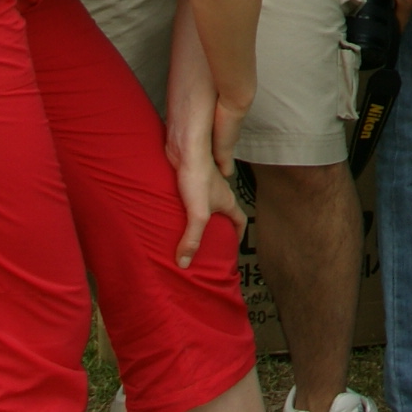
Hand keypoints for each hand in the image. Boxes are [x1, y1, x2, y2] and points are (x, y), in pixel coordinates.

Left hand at [168, 97, 249, 267]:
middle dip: (216, 228)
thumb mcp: (197, 214)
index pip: (240, 221)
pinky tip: (171, 213)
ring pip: (205, 205)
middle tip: (205, 243)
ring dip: (198, 218)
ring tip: (185, 231)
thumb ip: (192, 239)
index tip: (231, 246)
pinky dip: (184, 207)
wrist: (185, 148)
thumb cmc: (197, 176)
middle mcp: (219, 193)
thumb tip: (185, 264)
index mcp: (228, 201)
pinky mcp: (189, 179)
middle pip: (223, 213)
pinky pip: (190, 197)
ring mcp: (204, 185)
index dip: (237, 235)